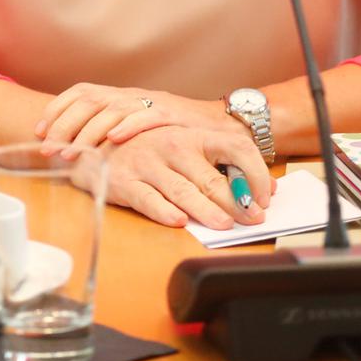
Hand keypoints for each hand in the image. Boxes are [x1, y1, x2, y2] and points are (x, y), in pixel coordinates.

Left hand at [36, 83, 231, 148]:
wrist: (219, 124)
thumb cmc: (172, 131)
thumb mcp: (135, 125)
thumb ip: (109, 129)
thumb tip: (71, 145)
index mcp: (118, 95)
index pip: (80, 93)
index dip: (56, 109)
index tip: (39, 131)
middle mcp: (130, 95)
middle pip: (88, 101)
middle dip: (63, 124)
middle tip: (47, 148)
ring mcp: (150, 101)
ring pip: (111, 109)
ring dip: (86, 131)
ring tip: (70, 151)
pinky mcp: (172, 113)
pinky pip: (146, 116)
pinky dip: (128, 126)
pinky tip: (113, 140)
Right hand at [103, 125, 272, 229]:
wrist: (93, 149)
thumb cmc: (148, 153)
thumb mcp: (186, 150)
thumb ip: (223, 167)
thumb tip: (267, 190)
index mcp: (191, 135)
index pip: (235, 147)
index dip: (255, 173)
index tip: (264, 197)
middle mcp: (170, 146)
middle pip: (210, 176)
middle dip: (235, 201)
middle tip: (251, 219)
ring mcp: (146, 163)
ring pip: (182, 190)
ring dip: (205, 209)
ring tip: (223, 225)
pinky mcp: (125, 182)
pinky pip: (148, 199)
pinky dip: (164, 211)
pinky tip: (179, 220)